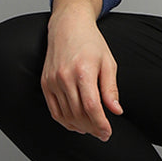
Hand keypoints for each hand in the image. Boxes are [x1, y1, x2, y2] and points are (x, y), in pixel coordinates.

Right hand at [41, 0, 121, 140]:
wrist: (68, 26)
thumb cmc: (91, 42)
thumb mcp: (108, 63)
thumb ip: (110, 89)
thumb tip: (116, 111)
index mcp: (83, 71)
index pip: (91, 107)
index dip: (100, 124)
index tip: (107, 133)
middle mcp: (64, 77)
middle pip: (78, 114)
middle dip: (92, 128)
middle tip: (103, 133)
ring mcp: (52, 81)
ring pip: (66, 115)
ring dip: (80, 126)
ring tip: (92, 129)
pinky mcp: (45, 83)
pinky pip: (54, 110)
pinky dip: (65, 121)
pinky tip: (76, 124)